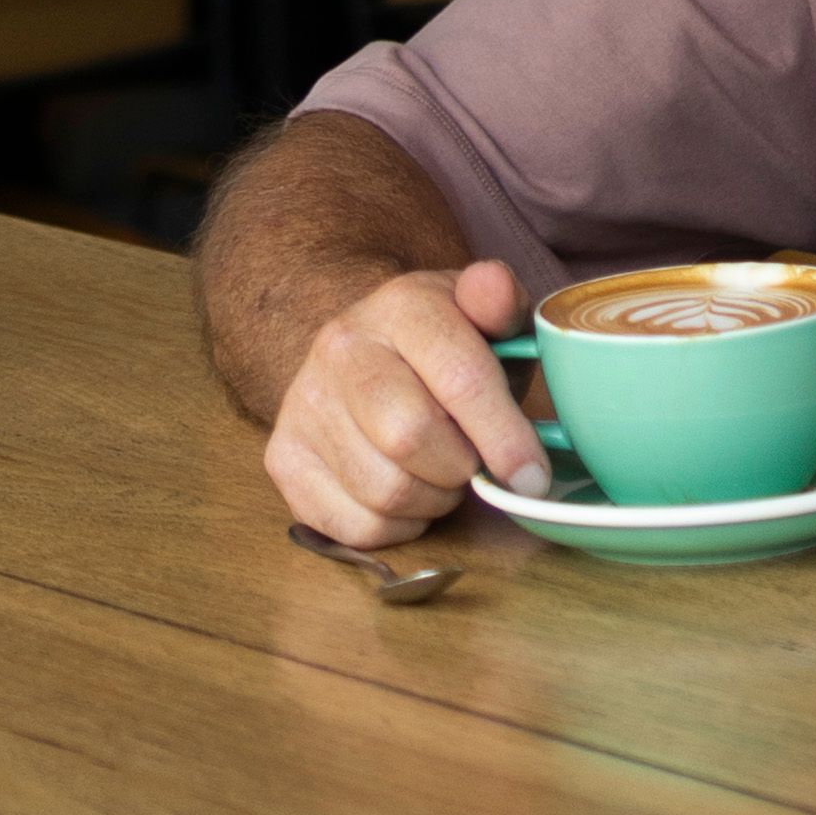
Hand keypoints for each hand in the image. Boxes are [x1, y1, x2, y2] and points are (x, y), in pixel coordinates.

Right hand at [261, 255, 537, 549]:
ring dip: (432, 500)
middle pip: (410, 438)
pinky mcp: (283, 458)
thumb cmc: (448, 350)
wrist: (368, 355)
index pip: (460, 378)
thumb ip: (501, 304)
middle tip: (474, 463)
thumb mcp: (488, 319)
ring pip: (384, 492)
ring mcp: (303, 403)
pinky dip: (396, 527)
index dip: (505, 438)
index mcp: (402, 305)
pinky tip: (405, 494)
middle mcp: (341, 347)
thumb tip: (493, 287)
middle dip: (460, 467)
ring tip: (439, 473)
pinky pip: (356, 526)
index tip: (532, 476)